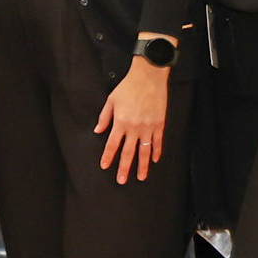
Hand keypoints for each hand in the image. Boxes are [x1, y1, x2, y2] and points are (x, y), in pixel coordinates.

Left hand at [95, 57, 170, 182]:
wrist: (149, 77)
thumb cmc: (129, 86)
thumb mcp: (111, 100)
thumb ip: (104, 117)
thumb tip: (98, 130)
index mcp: (120, 122)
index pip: (112, 144)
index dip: (108, 157)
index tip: (105, 166)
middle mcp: (134, 127)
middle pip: (128, 152)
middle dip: (124, 168)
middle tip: (122, 180)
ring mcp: (148, 127)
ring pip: (145, 151)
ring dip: (142, 166)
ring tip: (141, 177)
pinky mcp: (159, 124)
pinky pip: (158, 142)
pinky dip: (156, 152)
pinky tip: (154, 160)